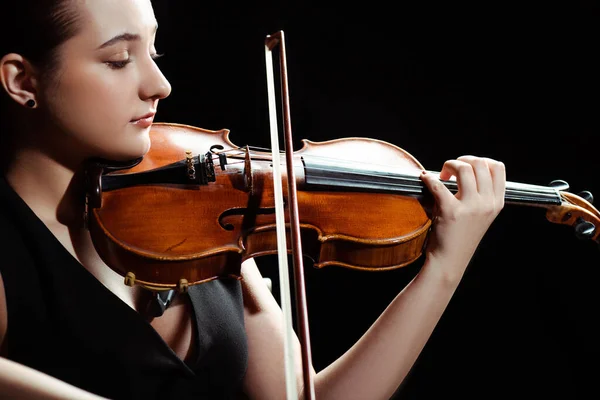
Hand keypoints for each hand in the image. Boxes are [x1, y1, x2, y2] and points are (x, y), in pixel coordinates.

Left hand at [420, 156, 505, 281]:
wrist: (450, 260)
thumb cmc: (461, 236)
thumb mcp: (481, 215)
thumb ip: (481, 194)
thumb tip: (468, 168)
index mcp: (496, 203)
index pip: (497, 168)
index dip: (480, 160)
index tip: (467, 166)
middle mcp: (487, 203)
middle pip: (479, 164)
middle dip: (462, 160)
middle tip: (451, 170)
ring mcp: (471, 207)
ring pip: (463, 169)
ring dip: (449, 165)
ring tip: (442, 176)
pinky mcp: (451, 211)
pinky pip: (438, 184)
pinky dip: (429, 178)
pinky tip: (425, 179)